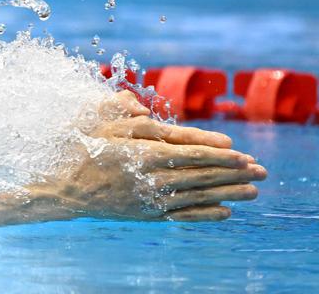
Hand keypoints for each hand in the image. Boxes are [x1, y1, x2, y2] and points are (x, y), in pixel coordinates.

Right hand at [47, 93, 266, 221]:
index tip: (240, 151)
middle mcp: (152, 177)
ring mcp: (151, 198)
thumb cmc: (84, 150)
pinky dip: (206, 214)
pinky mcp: (148, 214)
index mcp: (144, 151)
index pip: (191, 151)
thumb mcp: (99, 123)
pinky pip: (183, 215)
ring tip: (253, 192)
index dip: (219, 152)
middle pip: (202, 174)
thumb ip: (122, 112)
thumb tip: (140, 109)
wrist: (65, 188)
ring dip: (229, 193)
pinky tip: (225, 212)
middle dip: (234, 172)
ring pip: (198, 195)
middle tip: (260, 170)